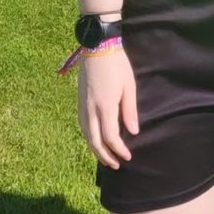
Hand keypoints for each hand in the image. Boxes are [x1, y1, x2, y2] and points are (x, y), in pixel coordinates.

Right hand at [77, 47, 138, 168]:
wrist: (98, 47)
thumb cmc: (117, 65)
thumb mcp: (129, 86)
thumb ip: (129, 111)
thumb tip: (133, 132)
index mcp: (105, 107)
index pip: (110, 137)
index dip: (119, 150)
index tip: (128, 157)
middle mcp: (91, 110)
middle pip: (95, 142)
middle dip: (105, 156)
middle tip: (115, 166)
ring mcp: (83, 106)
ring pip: (86, 136)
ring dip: (95, 149)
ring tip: (105, 157)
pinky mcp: (80, 102)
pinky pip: (83, 126)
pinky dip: (89, 138)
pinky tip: (94, 140)